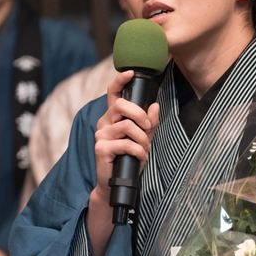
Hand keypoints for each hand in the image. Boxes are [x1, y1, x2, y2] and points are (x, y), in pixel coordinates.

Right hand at [91, 69, 159, 209]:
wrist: (116, 183)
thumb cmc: (129, 159)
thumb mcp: (143, 139)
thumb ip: (149, 123)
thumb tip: (155, 106)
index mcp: (113, 117)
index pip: (113, 93)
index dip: (120, 80)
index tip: (131, 72)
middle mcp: (104, 122)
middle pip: (122, 105)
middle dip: (140, 116)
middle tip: (147, 129)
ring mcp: (101, 135)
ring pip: (128, 126)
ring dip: (142, 140)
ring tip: (144, 150)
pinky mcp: (101, 148)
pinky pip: (126, 144)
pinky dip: (138, 151)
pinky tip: (139, 158)